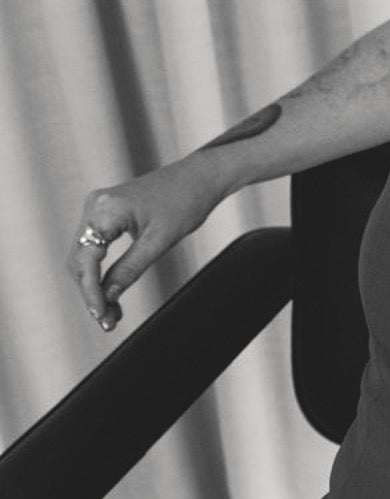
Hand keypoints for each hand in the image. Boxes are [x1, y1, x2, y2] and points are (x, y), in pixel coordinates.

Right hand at [67, 157, 222, 330]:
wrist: (200, 178)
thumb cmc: (185, 203)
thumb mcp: (158, 242)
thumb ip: (130, 269)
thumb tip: (108, 297)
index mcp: (105, 209)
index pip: (86, 259)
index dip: (91, 292)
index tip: (101, 316)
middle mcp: (95, 206)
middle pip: (80, 260)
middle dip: (91, 292)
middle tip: (108, 321)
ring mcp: (98, 208)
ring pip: (85, 256)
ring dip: (95, 285)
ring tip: (112, 313)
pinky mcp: (106, 213)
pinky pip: (95, 246)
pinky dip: (101, 271)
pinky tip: (112, 292)